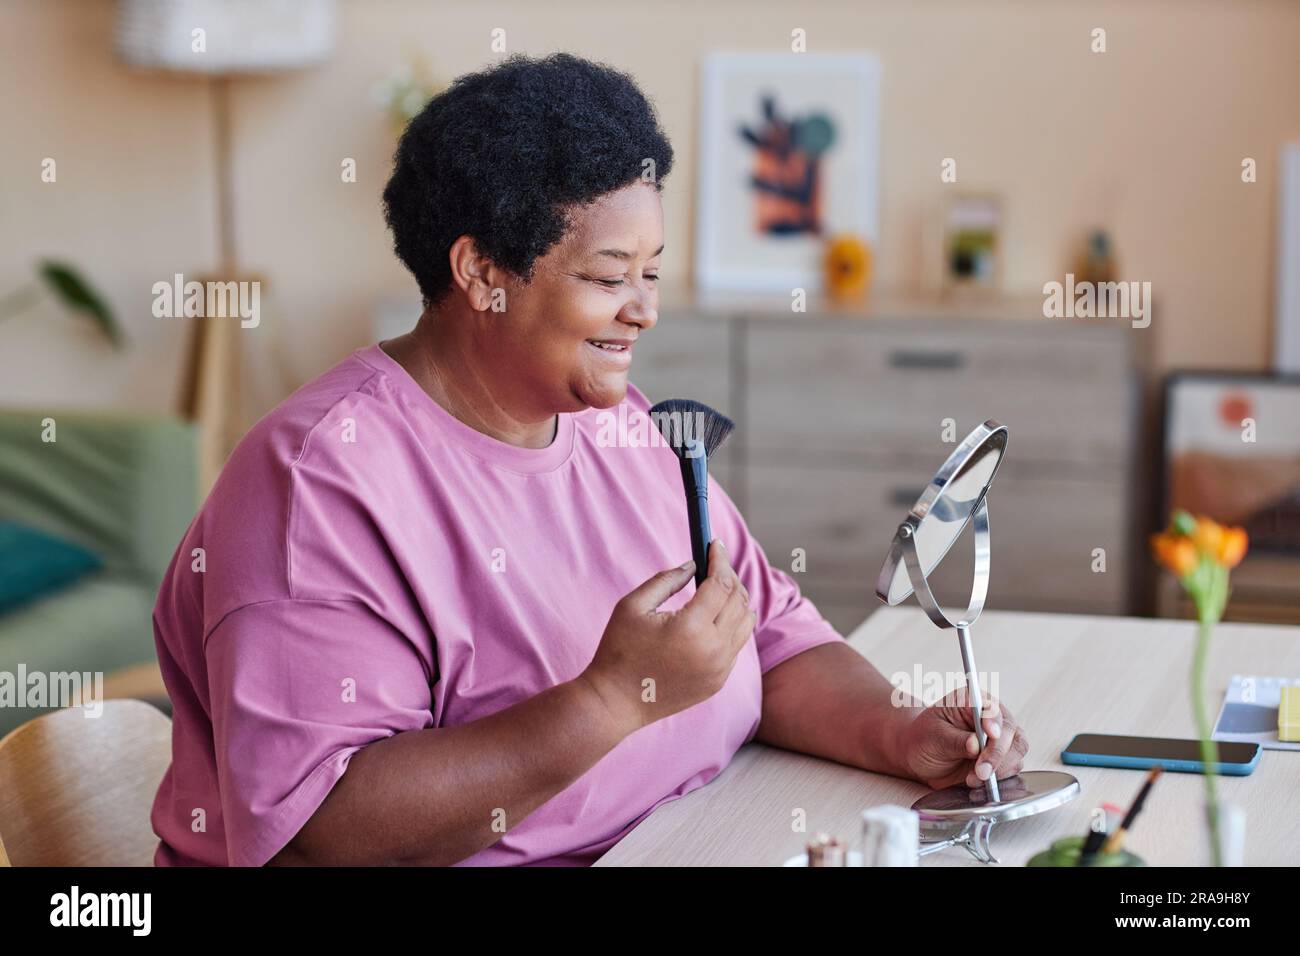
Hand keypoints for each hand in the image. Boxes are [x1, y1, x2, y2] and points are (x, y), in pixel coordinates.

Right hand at [580, 540, 755, 734]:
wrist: (615, 702)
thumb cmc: (618, 650)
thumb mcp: (633, 606)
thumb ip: (666, 579)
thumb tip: (693, 565)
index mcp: (691, 628)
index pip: (721, 583)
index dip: (720, 559)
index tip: (714, 543)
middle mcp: (713, 650)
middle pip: (739, 600)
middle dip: (729, 576)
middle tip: (714, 563)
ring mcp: (719, 669)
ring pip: (745, 622)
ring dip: (735, 600)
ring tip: (715, 588)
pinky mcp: (718, 682)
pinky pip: (736, 644)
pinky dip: (731, 624)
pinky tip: (712, 617)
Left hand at [897, 688, 1029, 789]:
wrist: (921, 757)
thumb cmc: (925, 739)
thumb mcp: (933, 737)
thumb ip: (955, 740)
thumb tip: (976, 745)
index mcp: (972, 701)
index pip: (991, 708)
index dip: (993, 720)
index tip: (991, 733)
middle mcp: (991, 718)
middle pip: (1010, 733)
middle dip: (997, 754)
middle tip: (980, 771)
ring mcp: (1000, 740)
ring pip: (1015, 753)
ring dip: (998, 769)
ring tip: (971, 779)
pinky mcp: (1003, 760)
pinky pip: (1011, 770)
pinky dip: (999, 780)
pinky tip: (978, 783)